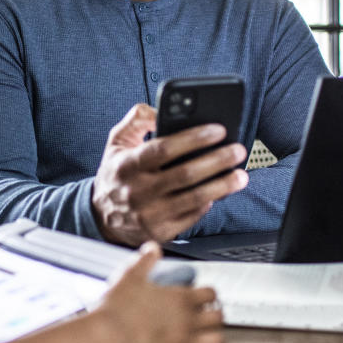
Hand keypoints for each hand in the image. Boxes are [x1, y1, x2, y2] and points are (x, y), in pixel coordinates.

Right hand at [91, 104, 247, 245]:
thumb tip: (162, 110)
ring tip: (240, 175)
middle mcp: (138, 191)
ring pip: (194, 198)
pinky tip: (220, 192)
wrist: (102, 217)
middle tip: (237, 150)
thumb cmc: (116, 174)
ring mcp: (150, 214)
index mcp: (128, 165)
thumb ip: (137, 119)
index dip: (194, 138)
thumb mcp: (117, 142)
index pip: (164, 148)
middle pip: (186, 174)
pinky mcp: (160, 231)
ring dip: (222, 185)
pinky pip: (192, 216)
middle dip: (217, 160)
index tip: (218, 130)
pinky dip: (209, 203)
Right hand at [96, 243, 224, 342]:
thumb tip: (153, 248)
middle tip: (207, 317)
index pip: (211, 294)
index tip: (203, 298)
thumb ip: (145, 260)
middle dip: (215, 316)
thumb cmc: (117, 308)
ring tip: (207, 338)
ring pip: (218, 342)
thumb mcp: (130, 276)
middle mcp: (190, 321)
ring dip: (214, 338)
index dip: (208, 295)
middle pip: (219, 317)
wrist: (107, 339)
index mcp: (181, 298)